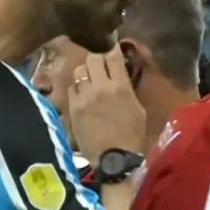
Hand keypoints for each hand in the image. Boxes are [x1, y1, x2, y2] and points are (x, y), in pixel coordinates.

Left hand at [67, 45, 145, 160]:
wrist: (114, 159)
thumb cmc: (132, 136)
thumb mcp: (138, 109)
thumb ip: (127, 89)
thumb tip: (120, 77)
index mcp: (121, 86)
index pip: (114, 56)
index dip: (114, 51)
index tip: (114, 52)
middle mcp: (100, 87)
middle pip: (93, 59)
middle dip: (98, 60)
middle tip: (101, 68)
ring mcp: (84, 97)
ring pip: (79, 70)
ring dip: (85, 72)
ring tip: (89, 80)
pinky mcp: (73, 108)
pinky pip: (71, 88)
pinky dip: (77, 88)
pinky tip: (82, 95)